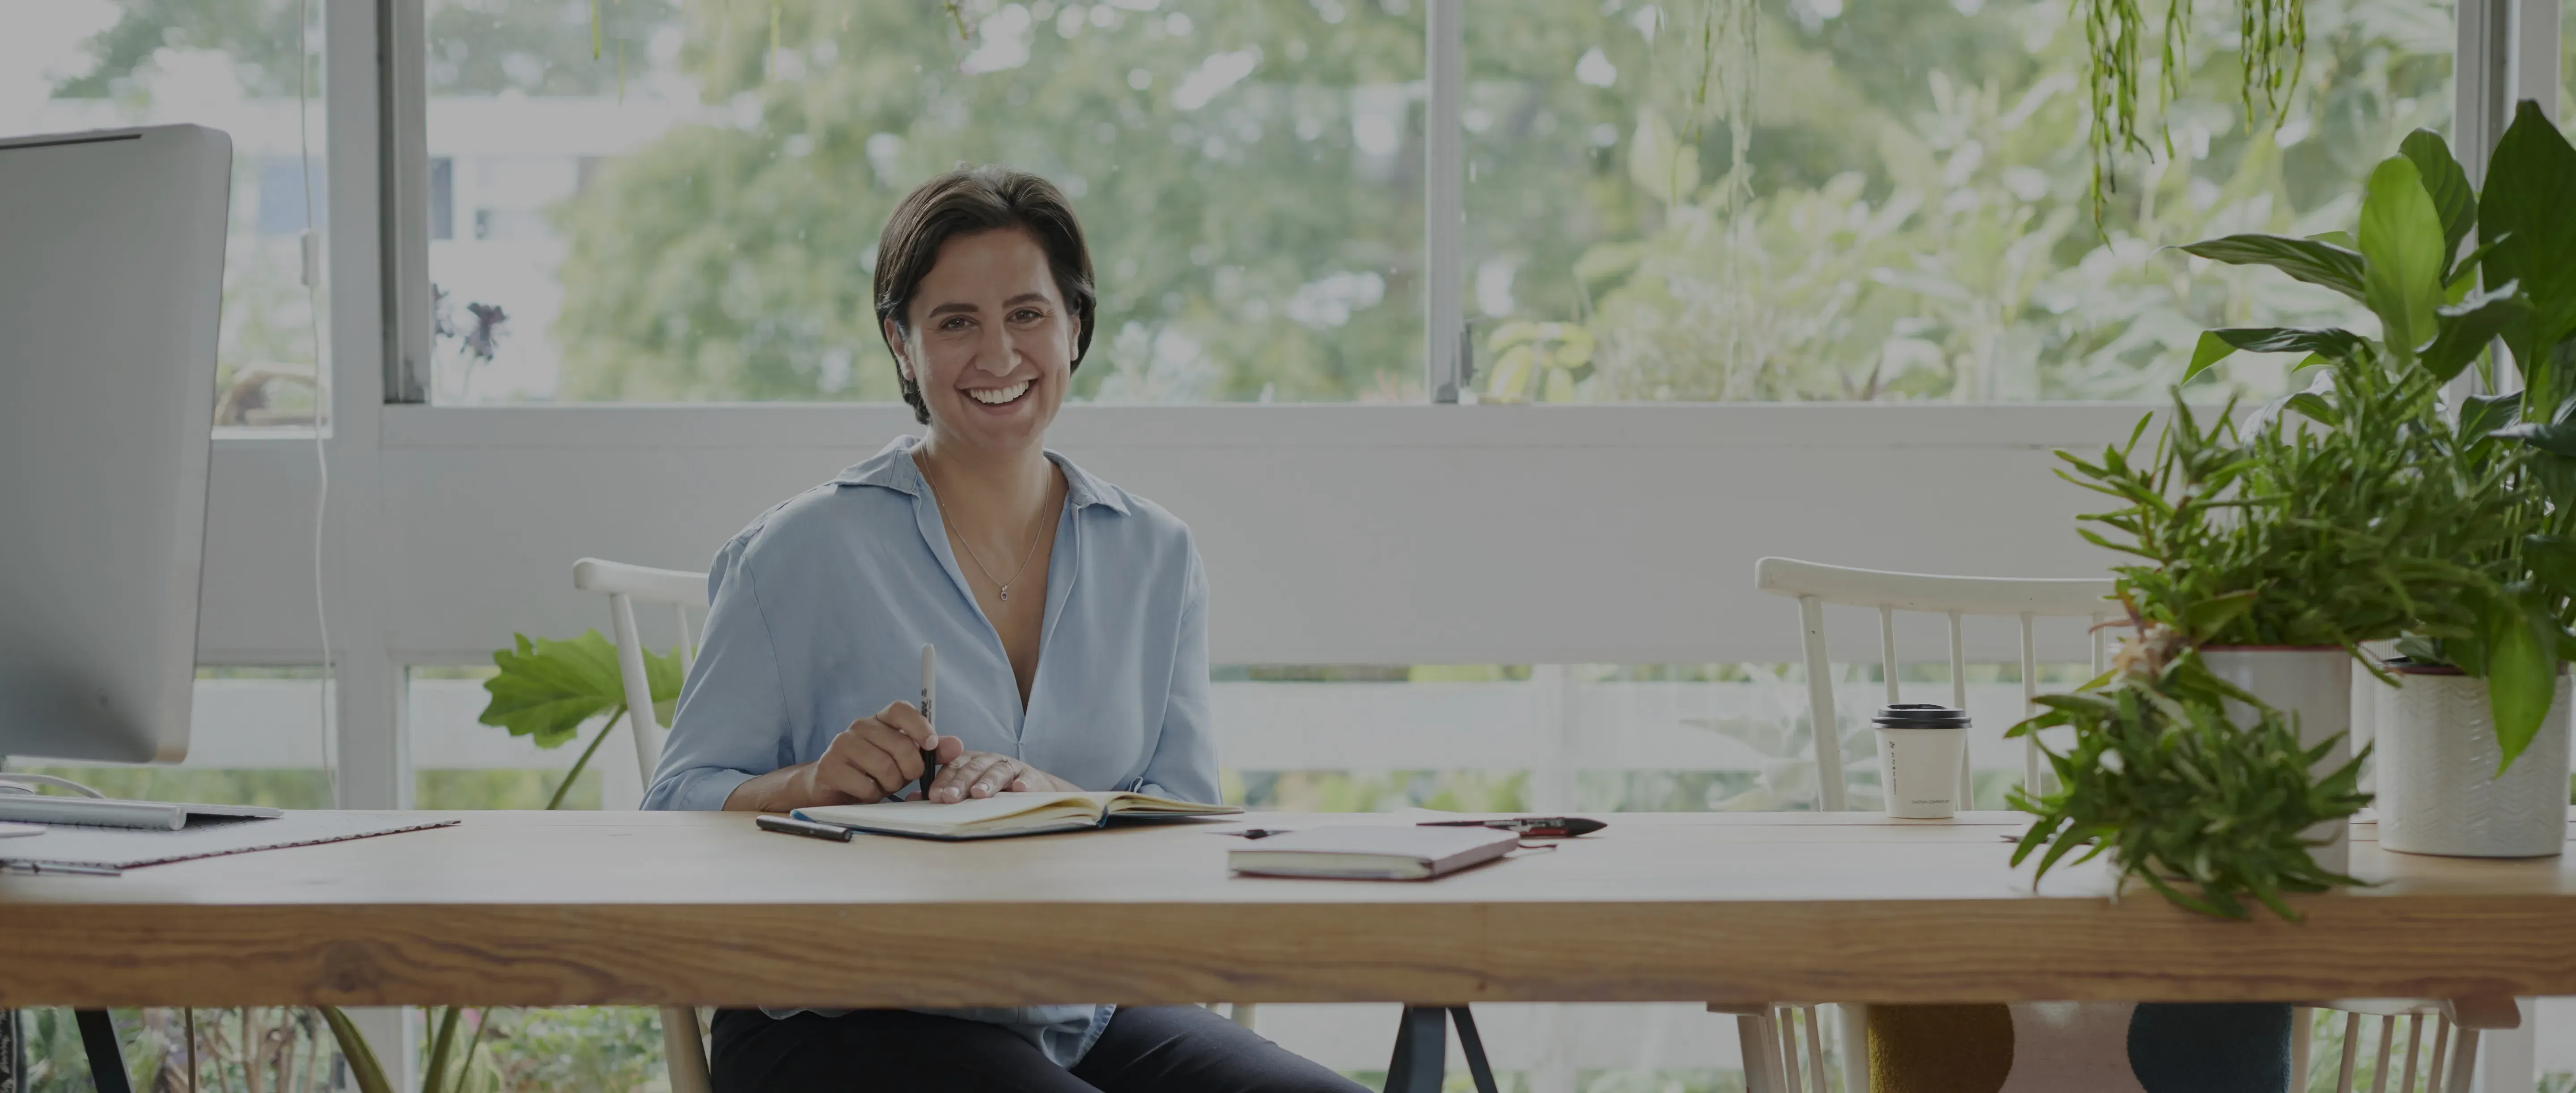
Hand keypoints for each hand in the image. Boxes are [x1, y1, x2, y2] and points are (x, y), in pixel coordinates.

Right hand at [794, 701, 966, 805]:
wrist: (834, 788)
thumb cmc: (875, 771)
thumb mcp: (906, 761)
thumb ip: (932, 752)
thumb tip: (956, 745)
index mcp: (881, 719)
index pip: (901, 709)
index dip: (920, 726)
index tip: (931, 745)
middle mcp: (860, 725)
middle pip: (900, 744)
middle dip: (911, 769)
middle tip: (904, 778)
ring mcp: (842, 743)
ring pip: (884, 766)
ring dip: (890, 783)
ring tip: (883, 785)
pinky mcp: (830, 766)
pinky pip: (865, 785)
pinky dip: (872, 794)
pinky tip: (866, 792)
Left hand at [925, 750, 1076, 802]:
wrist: (1032, 787)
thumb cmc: (994, 789)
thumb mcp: (968, 789)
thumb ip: (943, 792)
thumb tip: (914, 799)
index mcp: (970, 762)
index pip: (953, 766)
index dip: (943, 779)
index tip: (934, 796)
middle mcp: (989, 761)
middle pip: (973, 768)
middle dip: (960, 783)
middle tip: (950, 797)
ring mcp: (1010, 767)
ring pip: (997, 771)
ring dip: (988, 782)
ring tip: (979, 794)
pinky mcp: (1031, 776)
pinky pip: (1028, 778)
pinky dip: (1024, 783)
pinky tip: (1020, 790)